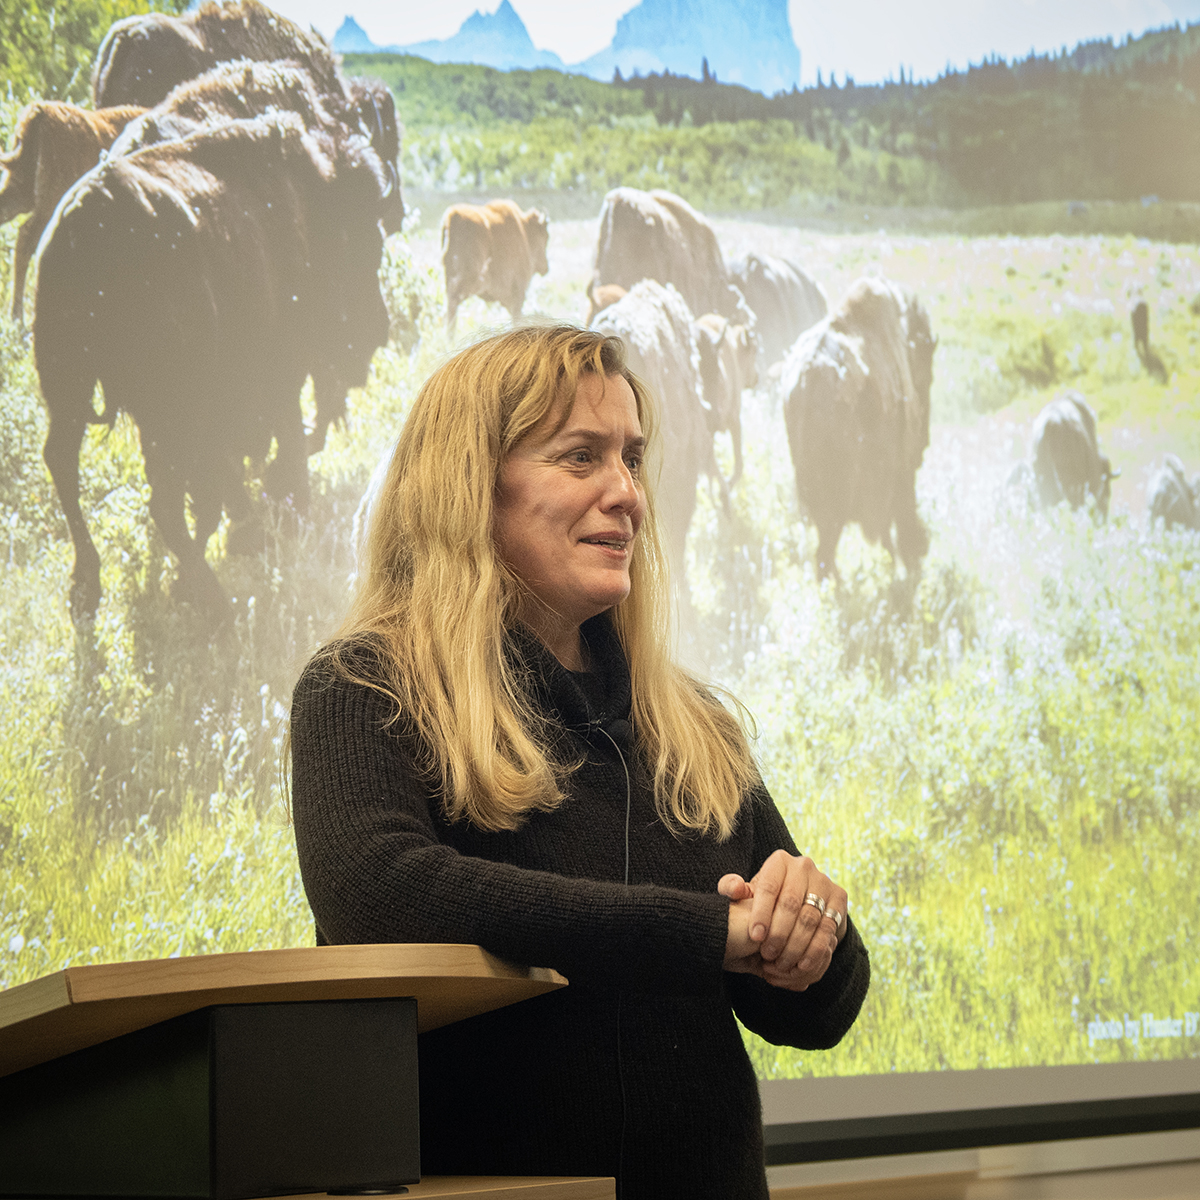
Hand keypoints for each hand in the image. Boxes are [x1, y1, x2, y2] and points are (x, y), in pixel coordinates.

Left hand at [719, 853, 847, 991]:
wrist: (801, 900)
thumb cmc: (767, 899)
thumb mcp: (748, 893)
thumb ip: (731, 889)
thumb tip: (735, 889)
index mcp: (779, 861)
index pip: (769, 887)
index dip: (761, 913)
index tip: (755, 936)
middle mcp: (804, 866)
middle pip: (791, 903)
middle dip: (778, 933)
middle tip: (768, 954)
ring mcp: (824, 881)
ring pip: (810, 918)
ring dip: (795, 945)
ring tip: (782, 963)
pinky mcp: (839, 897)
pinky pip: (828, 927)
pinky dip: (815, 949)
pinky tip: (802, 964)